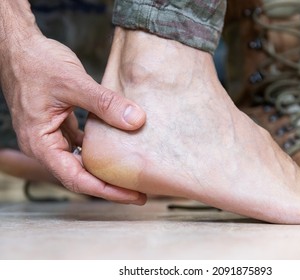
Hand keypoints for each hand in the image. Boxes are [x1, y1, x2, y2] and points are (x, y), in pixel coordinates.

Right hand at [0, 34, 146, 203]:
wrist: (19, 46)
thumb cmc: (36, 63)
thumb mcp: (74, 82)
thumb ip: (105, 103)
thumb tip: (136, 120)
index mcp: (41, 143)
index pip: (76, 178)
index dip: (106, 190)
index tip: (132, 196)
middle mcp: (44, 145)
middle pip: (80, 176)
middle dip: (109, 185)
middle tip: (140, 191)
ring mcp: (51, 136)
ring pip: (81, 161)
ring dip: (105, 168)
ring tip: (131, 173)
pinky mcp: (58, 125)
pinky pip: (81, 144)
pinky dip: (99, 148)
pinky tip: (118, 147)